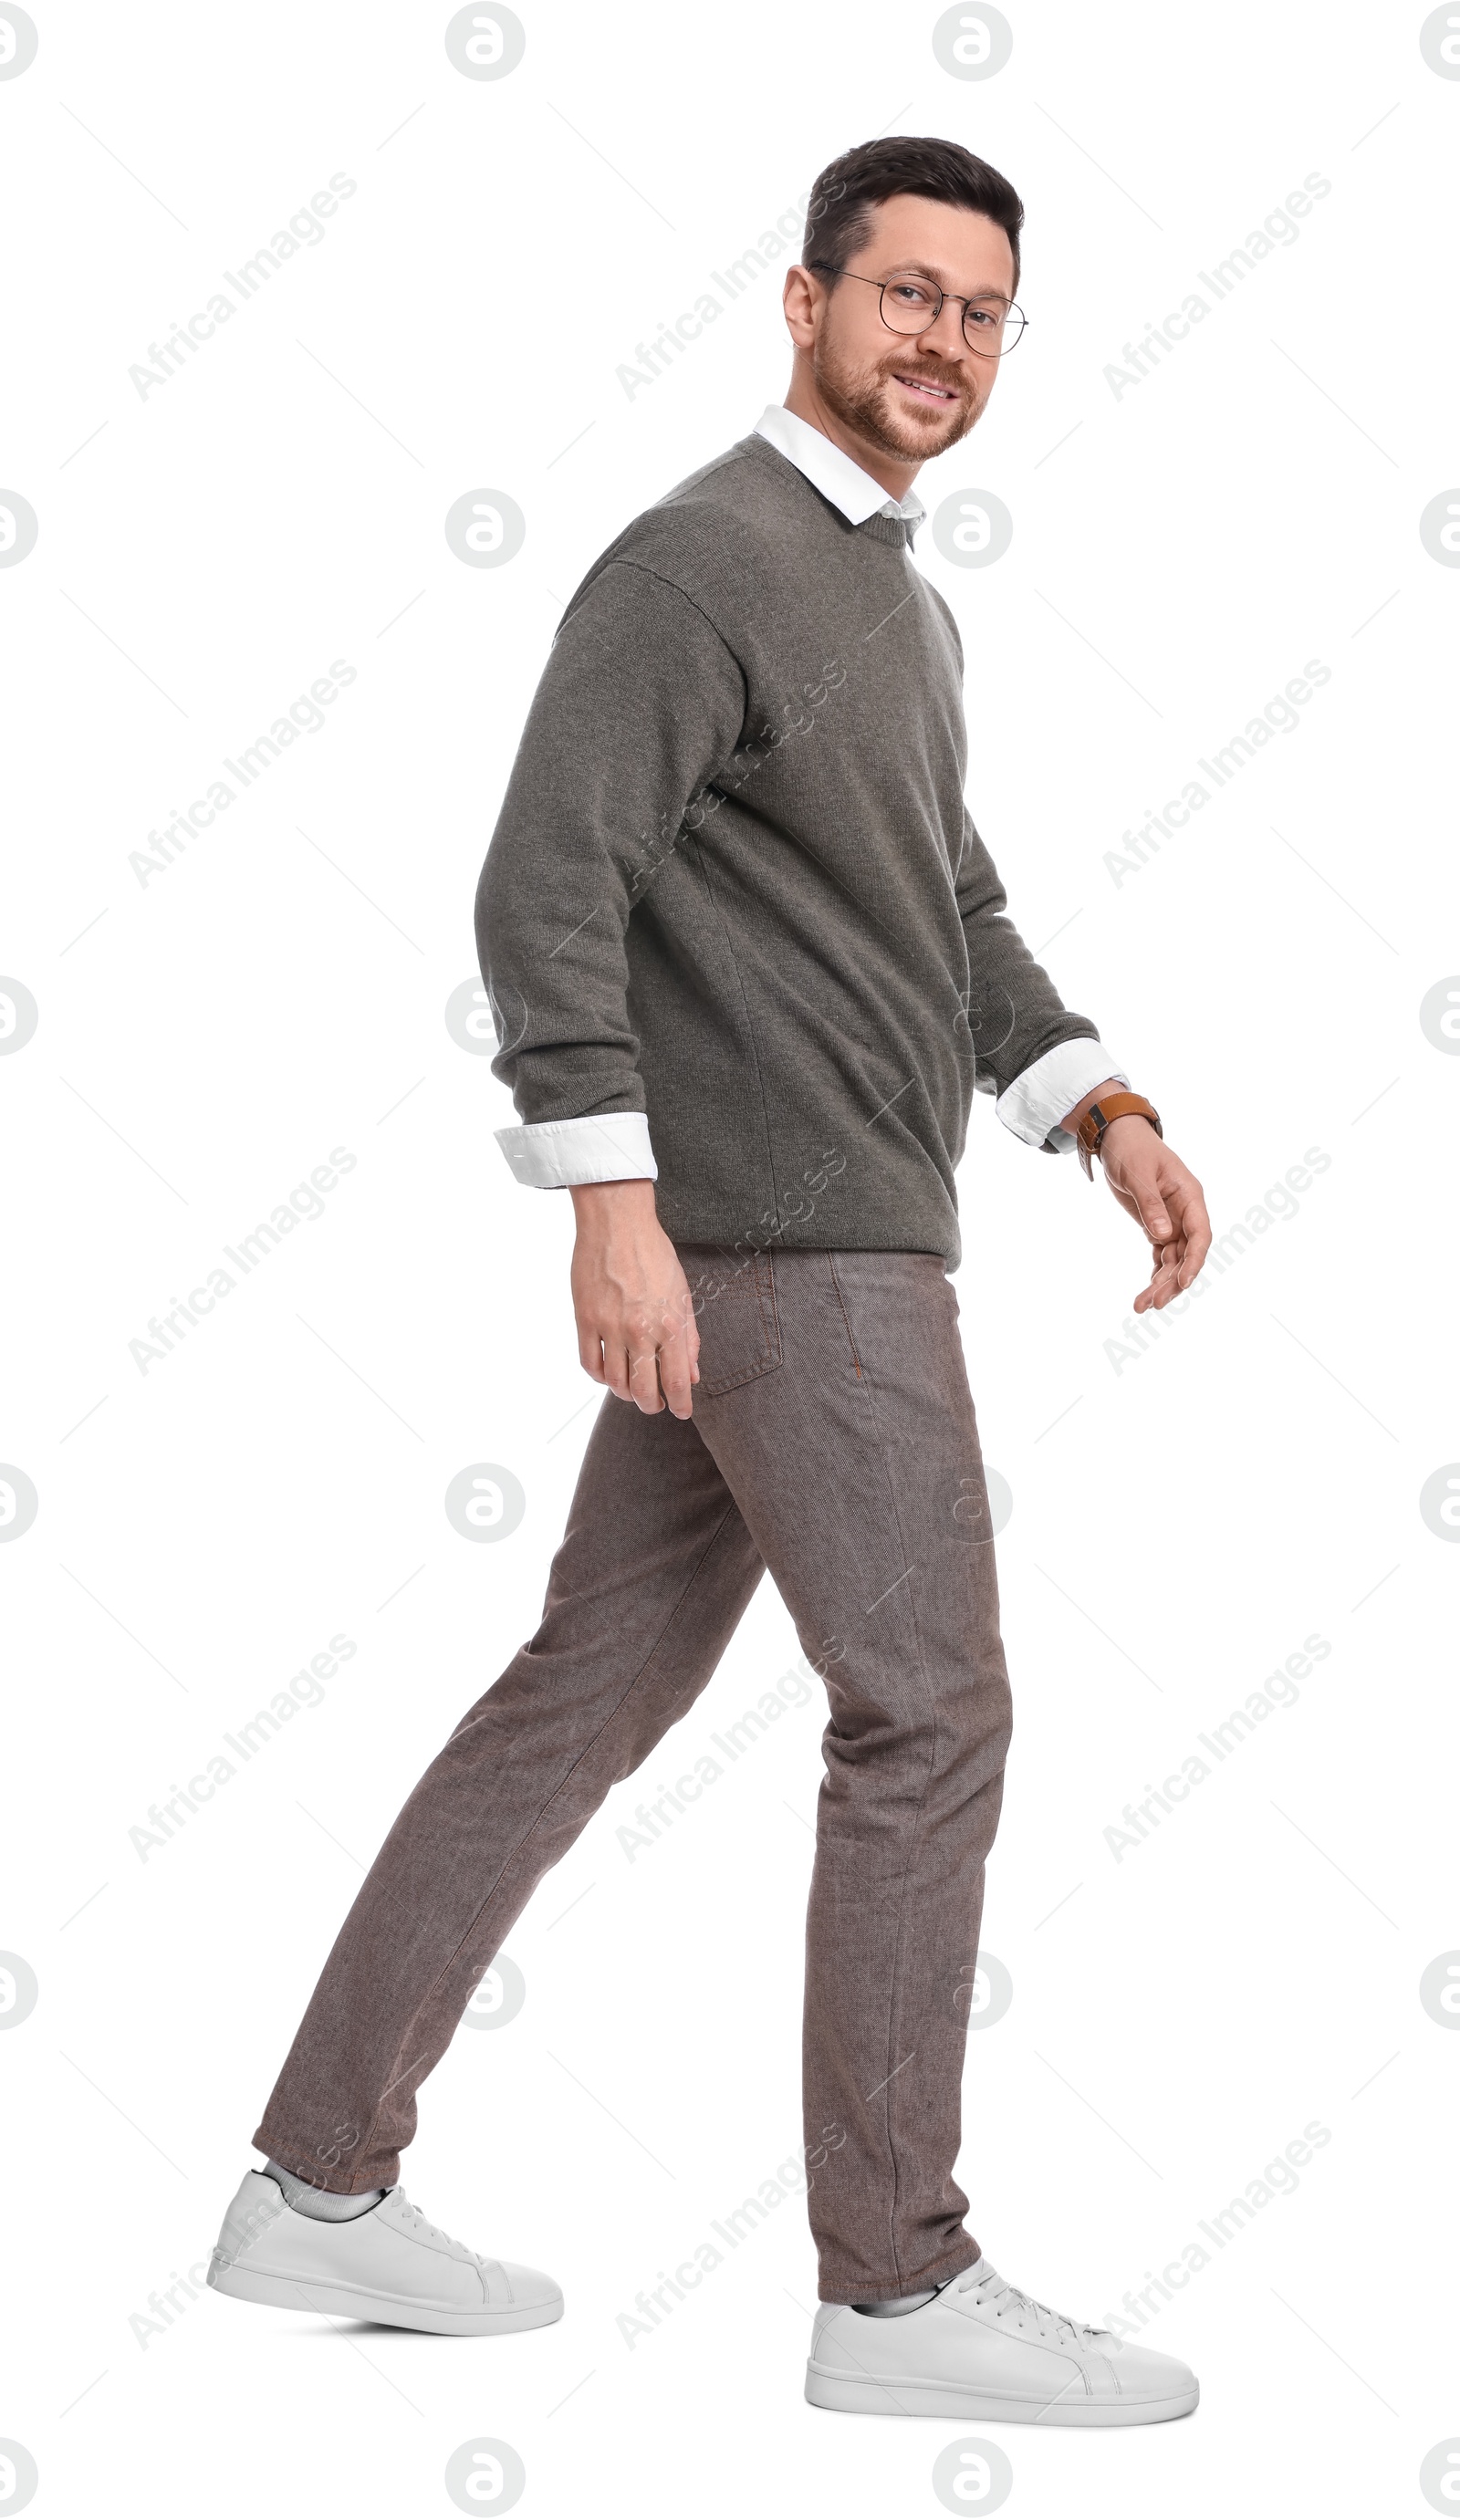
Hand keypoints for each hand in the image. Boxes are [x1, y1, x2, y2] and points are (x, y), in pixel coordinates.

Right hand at [568, 1179, 699, 1416]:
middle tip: (654, 1404)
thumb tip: (692, 1374)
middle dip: (651, 1405)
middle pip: (643, 1389)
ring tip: (632, 1389)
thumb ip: (689, 1338)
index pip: (676, 1380)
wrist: (617, 1223)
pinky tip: (607, 1373)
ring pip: (614, 1381)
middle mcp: (639, 1329)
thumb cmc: (653, 1253)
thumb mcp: (683, 1294)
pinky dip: (599, 1376)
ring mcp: (609, 1326)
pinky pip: (589, 1363)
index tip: (682, 1412)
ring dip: (624, 1393)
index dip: (680, 1404)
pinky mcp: (585, 1318)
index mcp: (669, 1323)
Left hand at [1060, 1084, 1210, 1312]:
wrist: (1117, 1138)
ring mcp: (1172, 1221)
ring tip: (1141, 1306)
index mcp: (1189, 1196)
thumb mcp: (1138, 1174)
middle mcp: (1185, 1212)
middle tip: (1153, 1304)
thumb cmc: (1131, 1149)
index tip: (1183, 1282)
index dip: (1195, 1260)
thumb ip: (1151, 1204)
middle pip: (1187, 1254)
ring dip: (1161, 1284)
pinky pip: (1160, 1256)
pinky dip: (1154, 1274)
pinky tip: (1145, 1294)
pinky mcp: (1156, 1226)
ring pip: (1173, 1260)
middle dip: (1172, 1281)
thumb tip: (1163, 1235)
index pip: (1200, 1233)